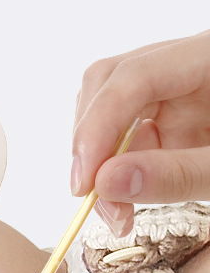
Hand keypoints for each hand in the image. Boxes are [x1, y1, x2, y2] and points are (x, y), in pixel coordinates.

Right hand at [72, 29, 209, 235]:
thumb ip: (177, 174)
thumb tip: (106, 184)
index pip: (131, 78)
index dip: (97, 128)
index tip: (85, 182)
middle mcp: (187, 64)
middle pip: (109, 84)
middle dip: (91, 142)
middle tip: (93, 197)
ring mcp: (180, 87)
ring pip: (111, 109)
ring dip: (101, 159)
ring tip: (114, 209)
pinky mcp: (177, 114)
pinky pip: (132, 133)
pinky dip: (121, 167)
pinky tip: (126, 198)